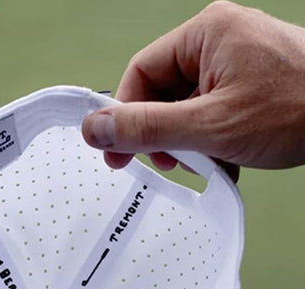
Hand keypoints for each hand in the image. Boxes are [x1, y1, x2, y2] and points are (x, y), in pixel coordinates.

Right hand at [83, 1, 304, 176]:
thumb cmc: (299, 108)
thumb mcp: (209, 126)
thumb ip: (146, 128)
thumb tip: (94, 129)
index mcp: (205, 34)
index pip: (140, 73)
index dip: (124, 116)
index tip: (117, 152)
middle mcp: (219, 41)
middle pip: (161, 91)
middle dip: (161, 133)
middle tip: (166, 163)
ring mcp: (237, 62)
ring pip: (186, 107)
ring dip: (188, 142)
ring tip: (206, 162)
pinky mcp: (250, 84)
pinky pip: (211, 112)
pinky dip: (210, 140)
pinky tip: (224, 159)